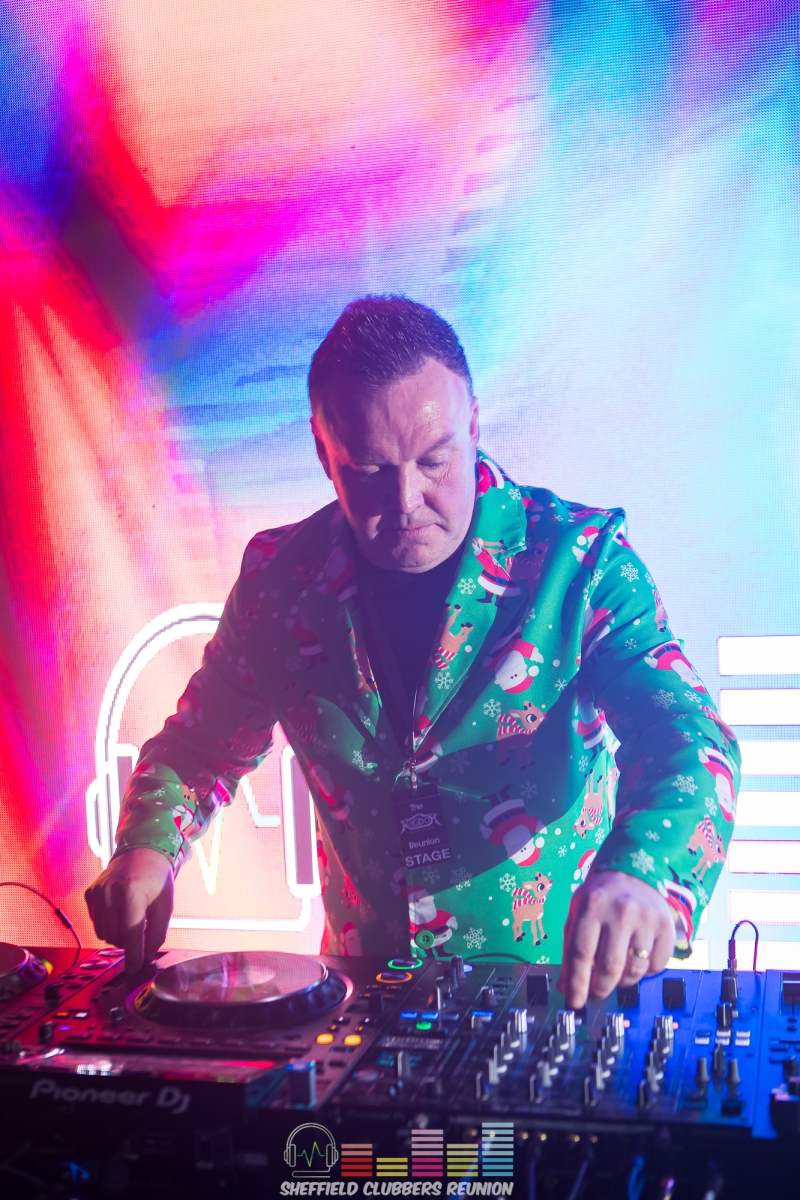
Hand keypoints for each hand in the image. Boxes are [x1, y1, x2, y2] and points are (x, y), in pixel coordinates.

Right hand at [84, 848, 173, 974]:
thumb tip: (145, 958)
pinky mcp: (89, 894)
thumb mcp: (165, 906)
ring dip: (118, 934)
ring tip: (131, 918)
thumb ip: (157, 934)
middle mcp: (110, 892)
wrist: (142, 852)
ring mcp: (97, 892)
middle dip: (129, 942)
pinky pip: (96, 923)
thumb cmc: (156, 879)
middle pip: (115, 938)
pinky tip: (120, 911)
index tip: (134, 969)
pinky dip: (109, 924)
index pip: (130, 935)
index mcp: (132, 893)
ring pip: (103, 934)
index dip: (133, 956)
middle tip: (142, 929)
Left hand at [558, 870, 674, 1008]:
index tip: (574, 1002)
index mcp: (592, 905)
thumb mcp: (577, 912)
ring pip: (635, 971)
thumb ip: (570, 947)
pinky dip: (645, 973)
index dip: (577, 983)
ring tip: (615, 974)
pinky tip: (636, 960)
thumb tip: (567, 987)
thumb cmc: (601, 897)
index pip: (581, 952)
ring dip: (622, 983)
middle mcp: (621, 911)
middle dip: (600, 989)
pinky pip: (656, 966)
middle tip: (595, 993)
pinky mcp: (667, 927)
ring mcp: (646, 919)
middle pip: (610, 967)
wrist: (634, 872)